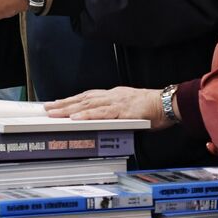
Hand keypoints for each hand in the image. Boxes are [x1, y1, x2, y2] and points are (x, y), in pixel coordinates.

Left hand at [46, 87, 166, 128]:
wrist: (170, 104)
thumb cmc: (153, 108)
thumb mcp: (130, 109)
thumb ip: (116, 114)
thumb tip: (103, 122)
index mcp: (114, 95)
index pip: (87, 97)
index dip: (71, 100)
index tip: (57, 103)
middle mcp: (113, 96)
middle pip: (83, 99)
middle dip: (64, 103)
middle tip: (47, 108)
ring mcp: (117, 102)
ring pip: (88, 104)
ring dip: (69, 108)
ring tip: (54, 112)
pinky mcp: (123, 111)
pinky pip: (102, 114)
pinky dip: (87, 116)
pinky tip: (76, 118)